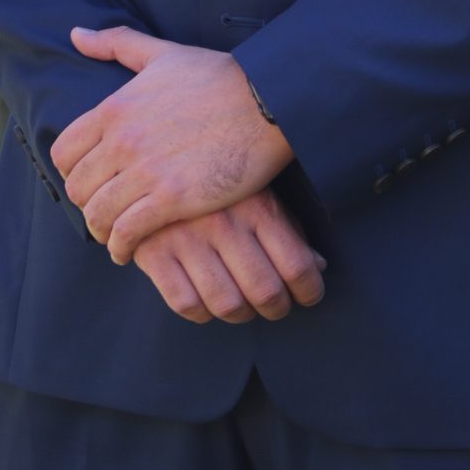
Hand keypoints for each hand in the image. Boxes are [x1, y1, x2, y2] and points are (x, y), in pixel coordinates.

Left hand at [52, 25, 294, 263]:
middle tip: (104, 209)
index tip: (89, 179)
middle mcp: (123, 140)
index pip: (64, 151)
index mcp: (115, 107)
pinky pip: (127, 234)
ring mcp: (146, 170)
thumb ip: (115, 43)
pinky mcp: (173, 198)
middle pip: (77, 188)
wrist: (266, 100)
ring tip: (114, 235)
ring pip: (97, 214)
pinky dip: (121, 247)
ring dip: (102, 229)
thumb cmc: (218, 75)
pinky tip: (129, 250)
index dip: (72, 170)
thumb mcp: (162, 53)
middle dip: (86, 202)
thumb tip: (76, 34)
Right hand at [132, 188, 326, 324]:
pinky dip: (201, 312)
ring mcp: (186, 237)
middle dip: (277, 308)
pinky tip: (206, 297)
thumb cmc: (219, 180)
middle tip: (276, 305)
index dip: (309, 291)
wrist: (152, 155)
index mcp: (256, 202)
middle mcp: (223, 220)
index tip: (308, 295)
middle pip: (265, 292)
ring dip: (241, 314)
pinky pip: (186, 305)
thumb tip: (318, 267)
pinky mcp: (153, 252)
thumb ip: (289, 229)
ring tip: (243, 304)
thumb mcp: (259, 192)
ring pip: (227, 305)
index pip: (296, 266)